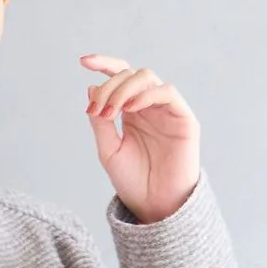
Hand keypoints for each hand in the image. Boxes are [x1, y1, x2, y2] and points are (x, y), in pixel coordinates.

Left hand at [80, 53, 200, 223]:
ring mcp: (167, 110)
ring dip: (125, 89)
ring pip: (147, 77)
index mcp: (131, 111)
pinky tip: (131, 108)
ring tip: (112, 112)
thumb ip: (100, 121)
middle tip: (99, 111)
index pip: (119, 76)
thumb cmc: (133, 182)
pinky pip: (167, 93)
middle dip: (109, 87)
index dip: (103, 64)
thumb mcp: (108, 150)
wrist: (154, 205)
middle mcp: (149, 106)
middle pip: (129, 74)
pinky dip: (147, 94)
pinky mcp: (184, 119)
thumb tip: (90, 88)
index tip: (83, 62)